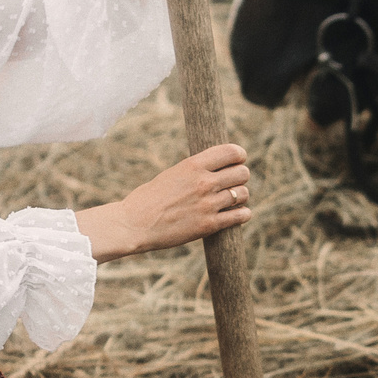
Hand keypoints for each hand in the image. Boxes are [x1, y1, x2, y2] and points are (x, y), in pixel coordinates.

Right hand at [75, 143, 251, 261]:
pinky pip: (240, 216)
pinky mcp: (209, 225)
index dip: (239, 155)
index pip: (231, 152)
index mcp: (193, 165)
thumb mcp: (172, 174)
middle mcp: (204, 182)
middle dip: (240, 176)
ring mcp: (208, 204)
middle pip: (242, 173)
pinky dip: (243, 214)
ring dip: (241, 196)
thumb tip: (217, 169)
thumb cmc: (148, 199)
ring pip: (243, 194)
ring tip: (233, 199)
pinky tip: (239, 214)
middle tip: (233, 182)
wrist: (133, 224)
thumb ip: (195, 171)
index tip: (238, 160)